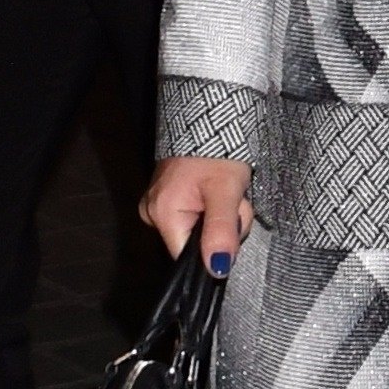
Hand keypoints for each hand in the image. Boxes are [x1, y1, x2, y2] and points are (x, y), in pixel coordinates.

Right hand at [141, 155, 252, 273]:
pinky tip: (218, 190)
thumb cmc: (218, 152)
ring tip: (228, 191)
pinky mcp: (168, 198)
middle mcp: (153, 213)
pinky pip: (194, 215)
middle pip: (195, 244)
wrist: (210, 119)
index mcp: (162, 215)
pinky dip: (212, 207)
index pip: (188, 258)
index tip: (230, 225)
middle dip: (223, 228)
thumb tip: (217, 269)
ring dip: (222, 217)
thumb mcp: (226, 192)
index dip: (214, 249)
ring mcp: (158, 205)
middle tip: (235, 202)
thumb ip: (221, 231)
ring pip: (198, 230)